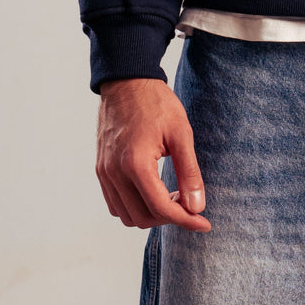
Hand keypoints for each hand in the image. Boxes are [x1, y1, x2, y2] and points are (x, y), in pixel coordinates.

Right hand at [96, 78, 210, 231]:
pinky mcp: (101, 169)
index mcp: (135, 164)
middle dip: (169, 217)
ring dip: (151, 214)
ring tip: (173, 195)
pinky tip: (154, 190)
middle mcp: (114, 173)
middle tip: (189, 201)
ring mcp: (104, 172)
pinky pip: (115, 203)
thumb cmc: (156, 103)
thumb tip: (197, 207)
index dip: (185, 220)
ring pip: (127, 216)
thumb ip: (189, 172)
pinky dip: (135, 206)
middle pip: (143, 218)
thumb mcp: (181, 133)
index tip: (204, 223)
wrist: (127, 81)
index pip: (161, 208)